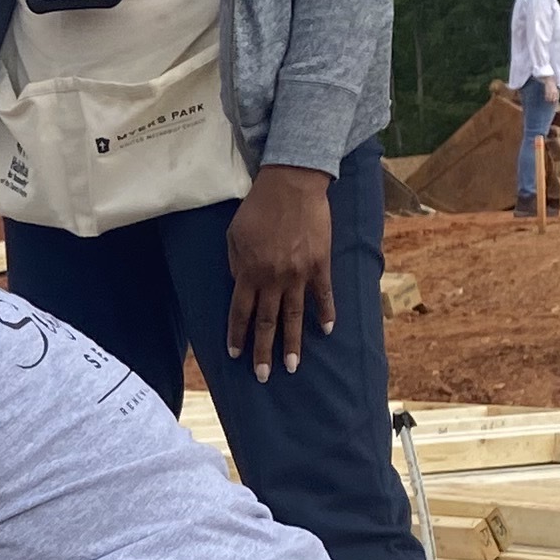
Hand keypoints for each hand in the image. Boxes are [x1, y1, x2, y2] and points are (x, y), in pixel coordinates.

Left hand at [223, 166, 337, 378]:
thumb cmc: (258, 207)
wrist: (292, 184)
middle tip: (263, 375)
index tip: (235, 355)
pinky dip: (325, 313)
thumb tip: (240, 286)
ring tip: (291, 367)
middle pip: (267, 321)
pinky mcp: (320, 264)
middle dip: (263, 351)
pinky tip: (326, 331)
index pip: (240, 311)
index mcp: (249, 271)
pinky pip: (323, 295)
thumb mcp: (234, 235)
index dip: (237, 334)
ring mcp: (299, 273)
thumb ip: (236, 264)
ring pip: (294, 316)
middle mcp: (273, 278)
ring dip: (292, 344)